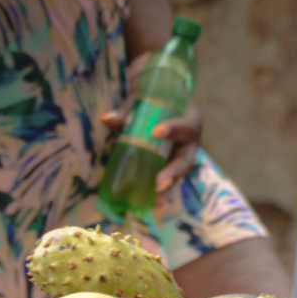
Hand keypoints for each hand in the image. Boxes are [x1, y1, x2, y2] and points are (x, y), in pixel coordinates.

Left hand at [100, 51, 204, 193]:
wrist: (159, 91)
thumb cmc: (153, 91)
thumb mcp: (142, 95)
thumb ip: (128, 108)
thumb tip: (106, 119)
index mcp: (190, 118)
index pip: (185, 125)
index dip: (173, 129)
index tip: (155, 131)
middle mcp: (190, 140)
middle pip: (186, 159)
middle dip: (173, 172)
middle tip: (159, 183)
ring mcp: (182, 153)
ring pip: (178, 173)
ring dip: (168, 188)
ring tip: (158, 205)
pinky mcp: (171, 163)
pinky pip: (168, 177)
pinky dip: (161, 192)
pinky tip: (153, 206)